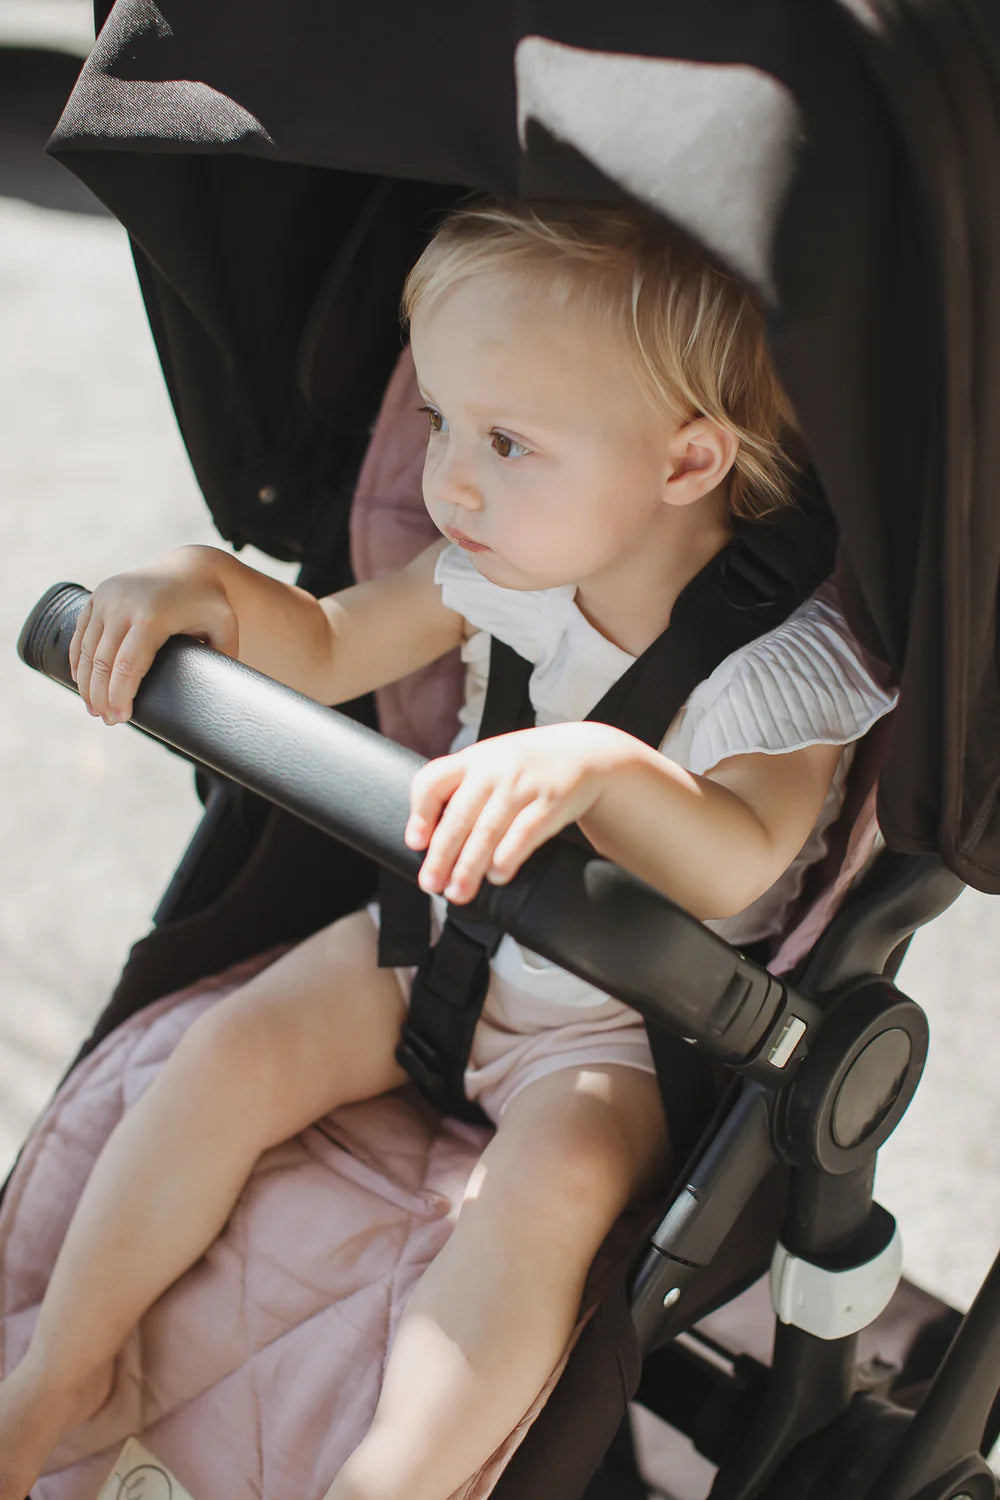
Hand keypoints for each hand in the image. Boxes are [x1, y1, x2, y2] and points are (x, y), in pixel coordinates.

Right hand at [69, 548, 237, 724]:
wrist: (189, 567)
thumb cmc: (209, 603)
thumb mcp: (224, 627)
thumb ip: (222, 658)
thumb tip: (215, 694)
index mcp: (153, 615)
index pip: (127, 665)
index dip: (120, 695)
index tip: (121, 718)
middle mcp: (123, 605)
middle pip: (102, 662)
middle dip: (101, 696)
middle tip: (108, 720)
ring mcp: (106, 598)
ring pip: (87, 650)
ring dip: (87, 683)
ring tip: (95, 709)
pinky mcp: (97, 596)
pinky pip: (81, 635)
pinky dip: (79, 661)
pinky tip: (83, 683)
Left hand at [404, 723, 628, 903]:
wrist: (584, 752)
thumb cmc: (527, 766)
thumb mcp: (490, 762)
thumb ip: (461, 789)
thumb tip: (427, 838)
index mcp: (473, 759)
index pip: (433, 780)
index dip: (420, 813)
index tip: (416, 843)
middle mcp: (494, 769)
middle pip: (459, 816)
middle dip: (441, 855)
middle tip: (430, 884)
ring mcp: (523, 785)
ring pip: (487, 831)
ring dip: (469, 867)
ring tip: (458, 893)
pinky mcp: (551, 802)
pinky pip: (524, 834)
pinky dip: (507, 858)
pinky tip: (496, 877)